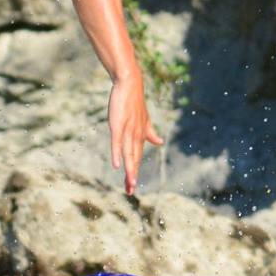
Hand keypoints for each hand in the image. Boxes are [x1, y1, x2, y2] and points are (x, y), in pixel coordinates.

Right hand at [107, 75, 164, 195]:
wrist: (130, 84)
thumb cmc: (134, 102)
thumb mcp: (143, 120)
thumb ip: (150, 133)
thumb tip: (160, 142)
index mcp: (140, 136)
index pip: (137, 157)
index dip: (134, 172)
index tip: (131, 187)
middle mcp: (136, 135)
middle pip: (134, 159)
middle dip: (132, 175)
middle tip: (130, 191)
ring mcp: (127, 130)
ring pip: (128, 153)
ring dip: (129, 169)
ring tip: (129, 183)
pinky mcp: (118, 124)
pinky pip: (118, 141)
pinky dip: (117, 153)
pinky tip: (116, 164)